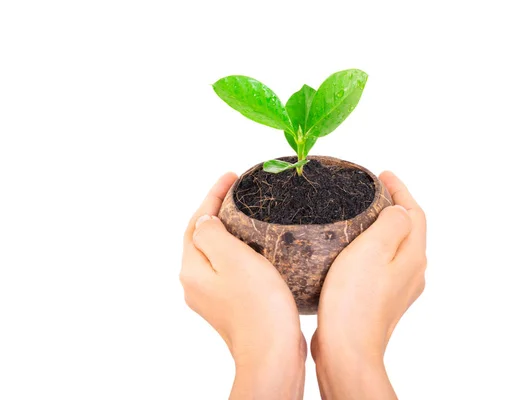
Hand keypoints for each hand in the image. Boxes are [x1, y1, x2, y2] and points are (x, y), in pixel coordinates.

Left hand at [180, 173, 305, 399]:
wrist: (272, 352)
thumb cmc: (257, 305)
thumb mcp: (232, 258)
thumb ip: (212, 234)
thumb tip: (205, 221)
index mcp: (192, 270)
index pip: (196, 222)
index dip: (212, 195)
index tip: (231, 175)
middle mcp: (196, 284)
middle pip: (202, 237)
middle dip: (217, 211)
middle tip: (238, 190)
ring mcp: (213, 298)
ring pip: (216, 253)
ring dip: (228, 230)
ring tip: (246, 213)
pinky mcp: (231, 307)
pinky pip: (229, 269)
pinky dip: (238, 251)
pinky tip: (256, 248)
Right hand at [311, 171, 426, 399]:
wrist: (347, 349)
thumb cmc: (355, 299)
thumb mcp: (374, 249)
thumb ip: (392, 223)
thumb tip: (400, 211)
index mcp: (413, 256)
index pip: (414, 213)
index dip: (401, 191)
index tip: (384, 174)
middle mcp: (413, 273)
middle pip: (409, 230)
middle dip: (394, 207)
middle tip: (372, 191)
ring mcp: (398, 291)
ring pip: (396, 249)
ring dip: (384, 229)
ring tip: (363, 216)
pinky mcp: (381, 303)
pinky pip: (383, 266)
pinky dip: (373, 250)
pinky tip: (354, 252)